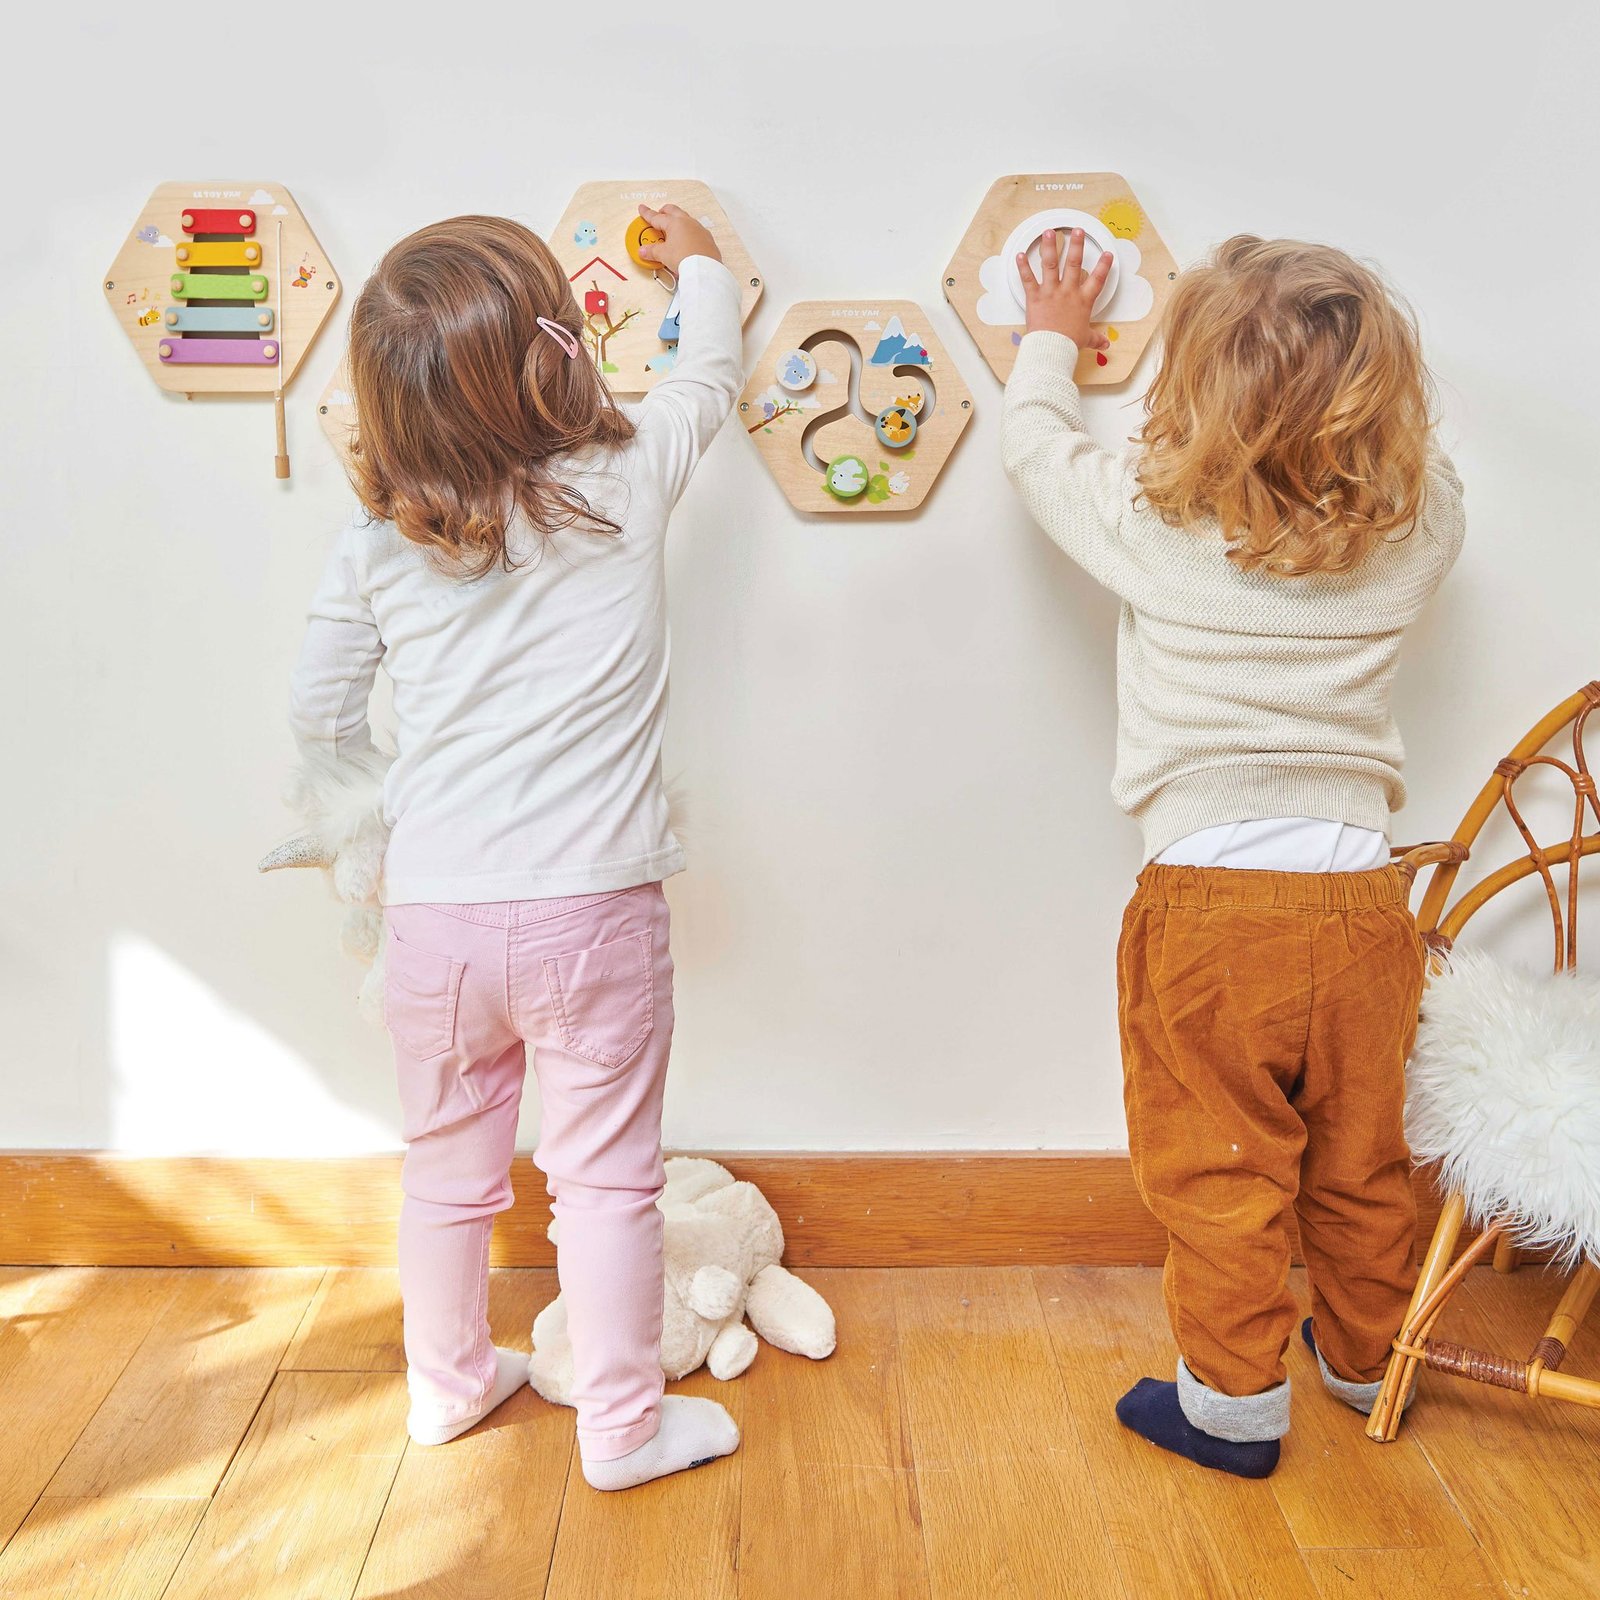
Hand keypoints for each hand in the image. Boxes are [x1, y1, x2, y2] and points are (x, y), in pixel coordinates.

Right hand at [635, 203, 720, 274]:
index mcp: (675, 223)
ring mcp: (699, 230)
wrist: (703, 269)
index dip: (647, 213)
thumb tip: (643, 251)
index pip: (657, 217)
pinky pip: (697, 231)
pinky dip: (690, 233)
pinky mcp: (708, 239)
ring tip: (673, 228)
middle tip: (659, 213)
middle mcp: (688, 222)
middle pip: (673, 211)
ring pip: (687, 219)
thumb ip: (652, 251)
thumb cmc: (684, 258)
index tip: (642, 209)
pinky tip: (688, 240)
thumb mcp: (663, 255)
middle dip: (664, 211)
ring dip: (679, 220)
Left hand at [1017, 227, 1110, 349]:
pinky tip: (1020, 255)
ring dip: (1050, 246)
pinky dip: (1022, 267)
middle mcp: (1068, 292)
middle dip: (1076, 245)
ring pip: (1050, 264)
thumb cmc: (1068, 344)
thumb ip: (1095, 338)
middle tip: (1078, 231)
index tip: (1107, 254)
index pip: (1097, 279)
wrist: (1052, 349)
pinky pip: (1027, 279)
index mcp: (1083, 301)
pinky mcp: (1035, 297)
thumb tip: (1105, 345)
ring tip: (1049, 232)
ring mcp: (1051, 292)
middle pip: (1074, 263)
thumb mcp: (1085, 339)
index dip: (1104, 266)